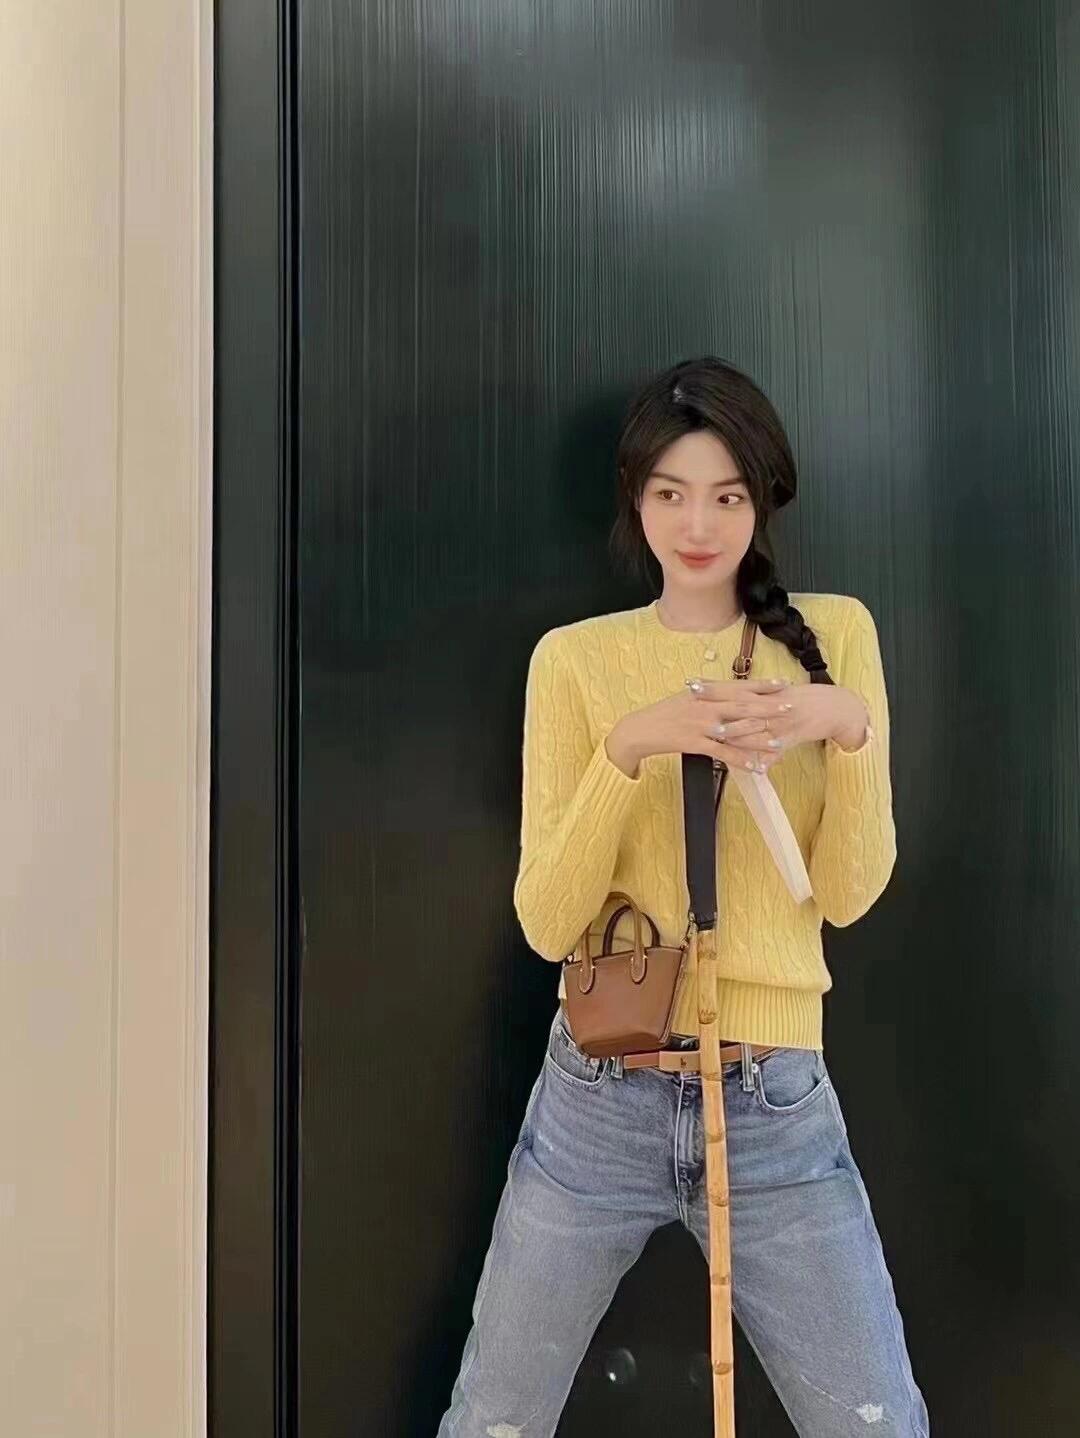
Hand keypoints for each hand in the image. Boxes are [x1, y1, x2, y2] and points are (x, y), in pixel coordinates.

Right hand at [608, 676, 802, 777]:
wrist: (639, 729)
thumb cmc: (663, 714)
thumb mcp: (686, 699)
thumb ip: (708, 695)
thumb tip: (728, 691)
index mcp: (705, 692)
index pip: (739, 686)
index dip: (762, 684)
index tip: (783, 683)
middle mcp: (705, 705)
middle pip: (742, 705)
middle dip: (768, 707)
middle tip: (790, 707)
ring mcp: (700, 725)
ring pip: (736, 730)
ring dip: (759, 737)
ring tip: (779, 742)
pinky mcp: (695, 743)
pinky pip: (722, 753)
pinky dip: (740, 760)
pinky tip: (755, 766)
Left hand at [695, 677, 868, 765]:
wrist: (831, 706)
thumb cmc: (798, 700)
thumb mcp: (773, 696)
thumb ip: (750, 699)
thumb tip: (727, 700)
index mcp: (762, 693)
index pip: (731, 689)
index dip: (712, 688)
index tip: (692, 686)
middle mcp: (768, 705)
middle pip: (737, 705)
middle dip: (715, 705)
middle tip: (693, 703)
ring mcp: (779, 722)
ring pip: (754, 729)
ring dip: (736, 733)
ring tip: (717, 736)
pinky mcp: (791, 737)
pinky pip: (775, 751)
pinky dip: (764, 759)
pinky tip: (753, 768)